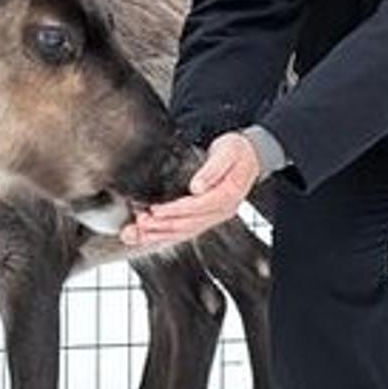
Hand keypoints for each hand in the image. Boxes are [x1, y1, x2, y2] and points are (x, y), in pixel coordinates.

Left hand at [120, 132, 259, 248]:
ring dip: (160, 235)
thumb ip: (212, 170)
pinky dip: (166, 235)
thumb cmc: (236, 152)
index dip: (174, 210)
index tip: (155, 210)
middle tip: (140, 224)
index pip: (197, 207)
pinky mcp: (206, 216)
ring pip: (184, 232)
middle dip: (162, 226)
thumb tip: (197, 187)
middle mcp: (221, 211)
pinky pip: (185, 230)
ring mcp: (214, 216)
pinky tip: (150, 236)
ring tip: (138, 235)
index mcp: (227, 196)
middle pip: (188, 225)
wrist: (249, 156)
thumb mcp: (227, 153)